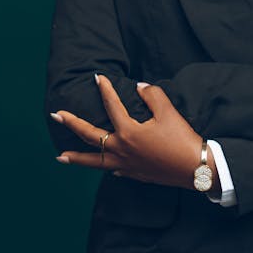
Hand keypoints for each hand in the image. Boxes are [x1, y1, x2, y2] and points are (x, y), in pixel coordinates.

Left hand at [50, 74, 214, 190]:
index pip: (111, 106)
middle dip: (72, 123)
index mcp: (129, 132)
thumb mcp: (169, 112)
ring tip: (60, 157)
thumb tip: (139, 87)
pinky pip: (113, 170)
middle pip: (90, 136)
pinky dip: (104, 166)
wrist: (195, 168)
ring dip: (76, 158)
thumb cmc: (182, 139)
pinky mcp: (135, 174)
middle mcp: (122, 149)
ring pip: (95, 161)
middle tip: (56, 115)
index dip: (105, 90)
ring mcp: (126, 164)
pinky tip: (102, 165)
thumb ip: (152, 95)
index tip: (98, 78)